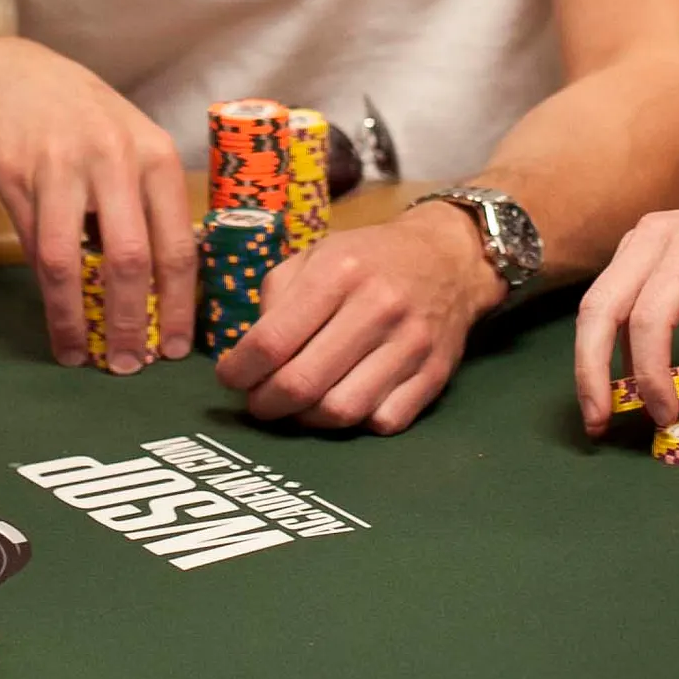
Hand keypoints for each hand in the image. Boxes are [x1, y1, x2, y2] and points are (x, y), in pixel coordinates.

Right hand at [0, 37, 196, 371]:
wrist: (15, 76)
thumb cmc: (87, 121)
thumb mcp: (133, 147)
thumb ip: (151, 205)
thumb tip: (169, 288)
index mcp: (156, 157)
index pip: (178, 244)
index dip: (178, 305)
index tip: (174, 349)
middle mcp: (115, 159)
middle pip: (131, 259)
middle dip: (131, 322)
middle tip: (130, 367)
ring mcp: (63, 167)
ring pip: (73, 261)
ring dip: (78, 319)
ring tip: (85, 356)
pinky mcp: (18, 176)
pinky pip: (35, 248)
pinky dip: (47, 294)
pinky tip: (55, 321)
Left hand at [215, 206, 502, 434]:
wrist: (448, 259)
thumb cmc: (368, 258)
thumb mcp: (316, 254)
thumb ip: (277, 296)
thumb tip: (248, 353)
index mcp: (338, 272)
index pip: (272, 340)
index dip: (240, 370)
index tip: (229, 378)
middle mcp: (377, 307)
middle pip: (303, 383)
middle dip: (266, 404)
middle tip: (257, 402)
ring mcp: (410, 345)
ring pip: (342, 411)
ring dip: (306, 420)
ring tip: (295, 408)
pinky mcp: (434, 375)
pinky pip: (383, 422)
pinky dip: (355, 424)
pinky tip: (342, 403)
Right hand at [574, 173, 678, 434]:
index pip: (649, 317)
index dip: (651, 373)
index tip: (666, 417)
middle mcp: (651, 235)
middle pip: (600, 306)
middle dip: (592, 369)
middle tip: (598, 423)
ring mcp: (637, 238)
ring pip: (595, 302)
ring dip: (591, 357)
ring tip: (600, 408)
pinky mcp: (634, 250)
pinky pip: (609, 296)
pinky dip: (608, 340)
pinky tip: (623, 377)